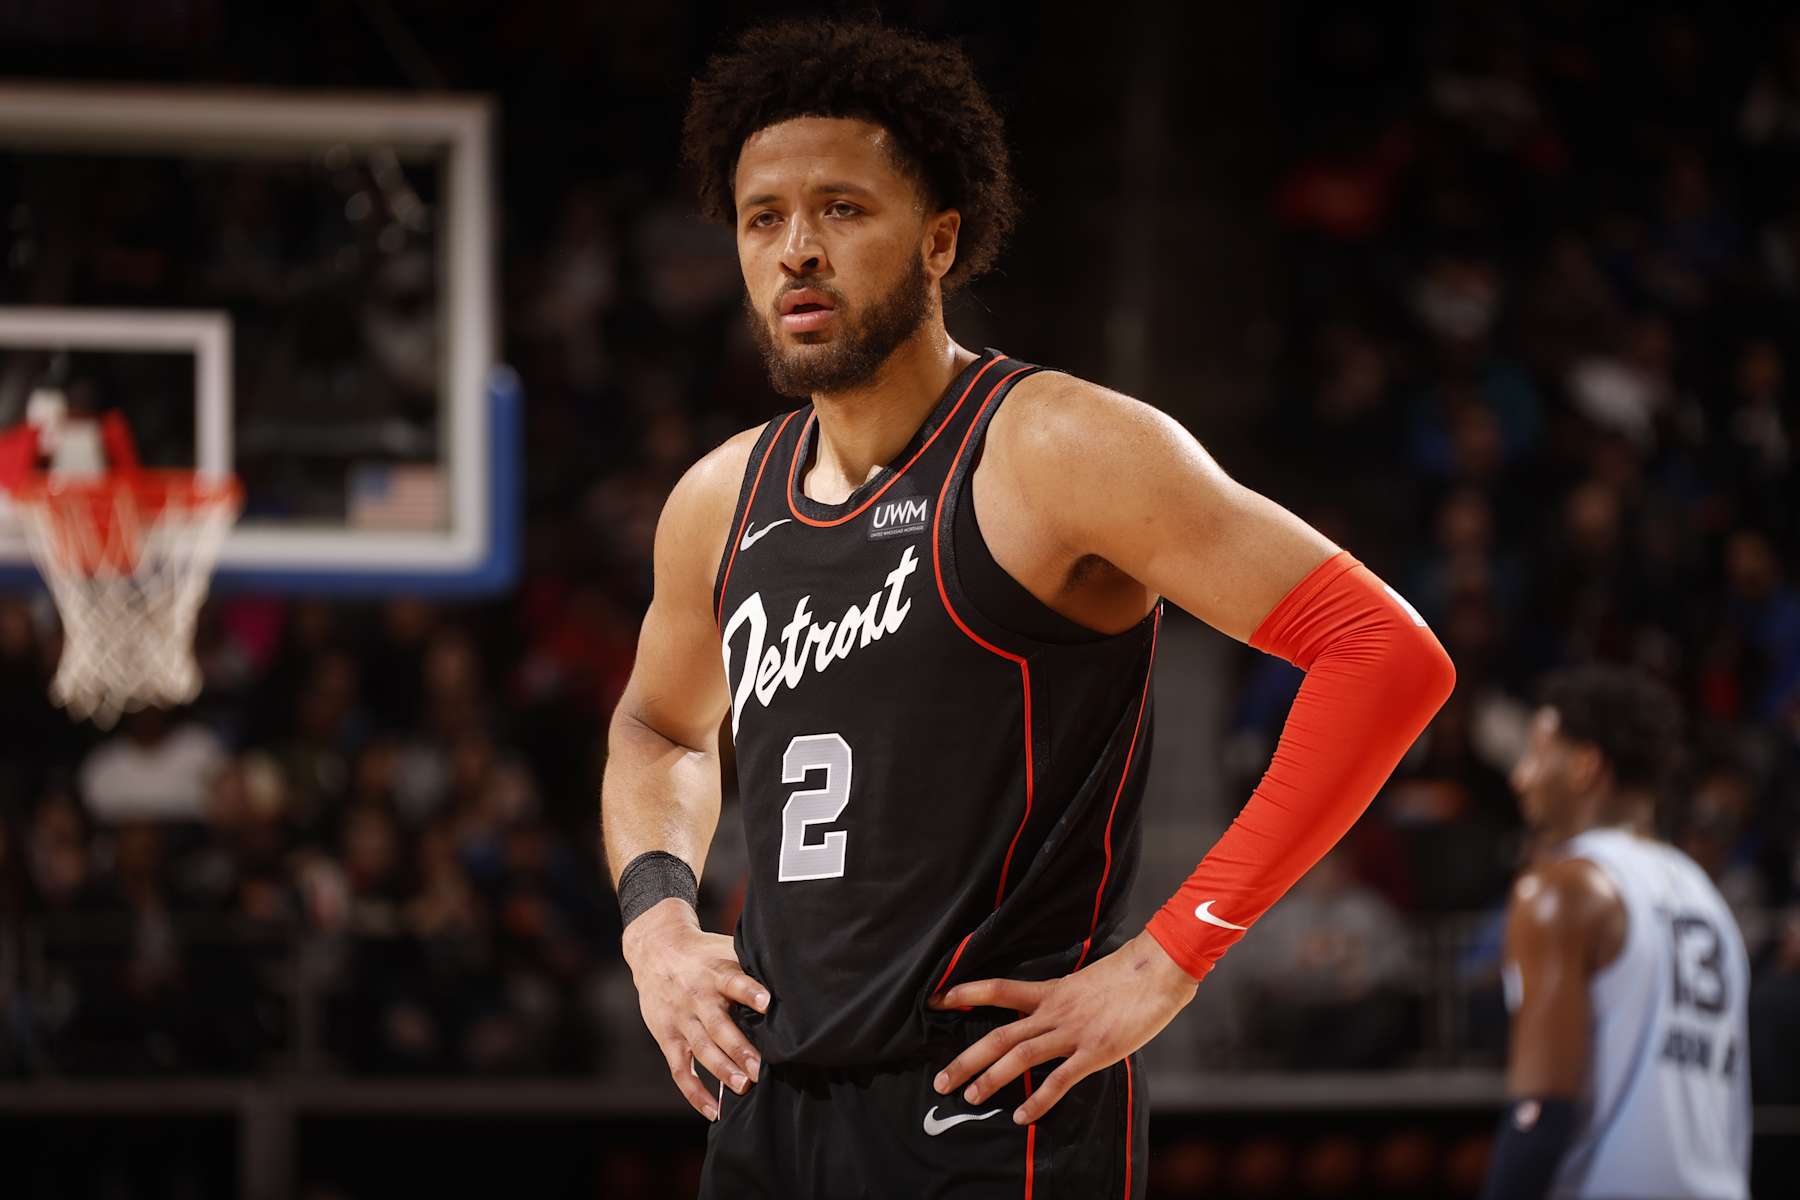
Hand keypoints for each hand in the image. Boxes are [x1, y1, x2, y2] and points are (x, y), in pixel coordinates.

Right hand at [621, 897, 769, 1119]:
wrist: (657, 950)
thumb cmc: (705, 954)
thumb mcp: (726, 949)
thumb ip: (752, 966)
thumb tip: (795, 979)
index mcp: (715, 973)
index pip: (732, 982)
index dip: (749, 992)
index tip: (767, 1003)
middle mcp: (697, 998)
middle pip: (718, 1026)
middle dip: (739, 1049)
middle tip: (760, 1069)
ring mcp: (681, 1020)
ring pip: (701, 1049)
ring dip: (722, 1071)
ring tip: (744, 1087)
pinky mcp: (667, 1038)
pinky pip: (680, 1070)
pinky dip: (695, 1093)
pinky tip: (714, 1111)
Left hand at [928, 930, 1197, 1123]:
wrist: (1160, 970)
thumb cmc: (1128, 974)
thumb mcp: (1086, 981)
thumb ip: (1065, 998)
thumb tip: (1050, 1008)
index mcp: (1051, 990)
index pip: (998, 989)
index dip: (965, 994)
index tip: (935, 1001)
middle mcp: (1054, 1011)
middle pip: (999, 1034)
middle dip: (966, 1059)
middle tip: (940, 1081)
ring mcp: (1073, 1032)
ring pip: (1020, 1055)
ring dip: (991, 1078)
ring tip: (969, 1097)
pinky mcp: (1095, 1052)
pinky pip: (1059, 1079)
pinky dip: (1038, 1100)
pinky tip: (1020, 1116)